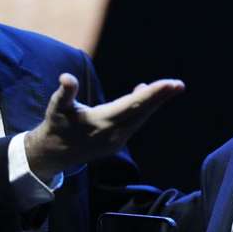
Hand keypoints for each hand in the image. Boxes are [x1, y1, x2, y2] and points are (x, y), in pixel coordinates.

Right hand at [25, 73, 183, 177]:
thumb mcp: (57, 107)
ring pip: (140, 118)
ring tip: (170, 87)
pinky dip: (143, 109)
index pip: (132, 105)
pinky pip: (134, 122)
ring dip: (155, 102)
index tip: (169, 84)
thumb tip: (66, 78)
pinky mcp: (116, 142)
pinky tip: (146, 94)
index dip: (152, 94)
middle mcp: (114, 133)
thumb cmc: (56, 125)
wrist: (54, 153)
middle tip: (179, 85)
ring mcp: (117, 140)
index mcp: (102, 122)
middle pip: (142, 112)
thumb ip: (65, 92)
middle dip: (160, 97)